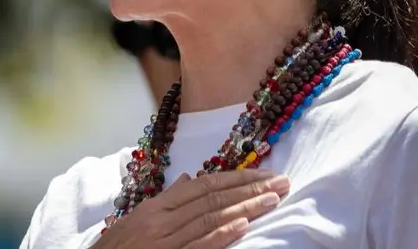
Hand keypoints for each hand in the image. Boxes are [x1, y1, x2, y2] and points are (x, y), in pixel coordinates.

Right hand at [93, 169, 289, 248]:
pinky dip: (222, 236)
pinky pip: (198, 247)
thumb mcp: (135, 220)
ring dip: (246, 208)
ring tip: (273, 200)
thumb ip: (165, 200)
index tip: (264, 175)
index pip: (203, 185)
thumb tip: (187, 180)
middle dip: (250, 189)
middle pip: (213, 198)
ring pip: (210, 219)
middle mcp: (161, 220)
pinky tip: (244, 227)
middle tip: (282, 182)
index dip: (236, 178)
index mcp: (155, 207)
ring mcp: (165, 242)